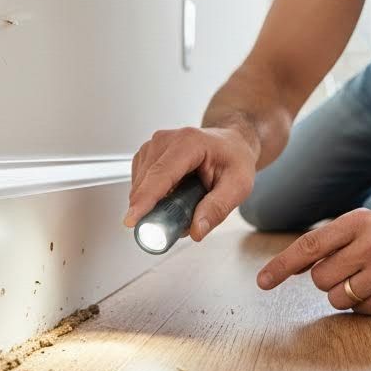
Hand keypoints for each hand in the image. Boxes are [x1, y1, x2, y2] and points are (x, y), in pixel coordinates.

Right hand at [124, 126, 256, 241]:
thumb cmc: (235, 159)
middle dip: (155, 209)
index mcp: (189, 143)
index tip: (132, 219)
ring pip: (140, 185)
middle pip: (146, 182)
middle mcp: (166, 140)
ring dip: (156, 203)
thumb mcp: (238, 186)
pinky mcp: (147, 154)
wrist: (231, 144)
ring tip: (185, 200)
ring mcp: (154, 145)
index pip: (161, 174)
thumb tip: (196, 230)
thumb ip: (217, 208)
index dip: (145, 199)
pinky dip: (153, 196)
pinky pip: (140, 184)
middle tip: (182, 219)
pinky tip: (174, 194)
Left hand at [256, 208, 370, 315]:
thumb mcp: (364, 228)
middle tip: (352, 271)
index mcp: (359, 222)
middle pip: (319, 278)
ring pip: (336, 298)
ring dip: (346, 295)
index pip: (310, 245)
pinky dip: (366, 306)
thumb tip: (287, 268)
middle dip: (328, 280)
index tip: (262, 282)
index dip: (282, 265)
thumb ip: (328, 243)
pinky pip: (360, 312)